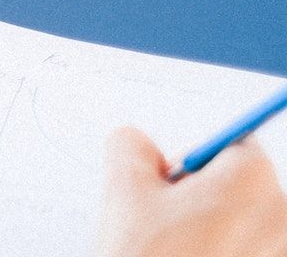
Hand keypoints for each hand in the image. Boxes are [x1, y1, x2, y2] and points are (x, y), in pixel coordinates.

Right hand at [94, 126, 286, 256]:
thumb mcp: (121, 190)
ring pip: (250, 226)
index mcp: (250, 178)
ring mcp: (282, 249)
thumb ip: (131, 147)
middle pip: (245, 188)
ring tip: (182, 255)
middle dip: (209, 201)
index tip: (175, 187)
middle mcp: (282, 213)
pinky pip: (254, 252)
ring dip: (221, 234)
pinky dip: (231, 256)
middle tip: (169, 229)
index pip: (232, 146)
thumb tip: (139, 146)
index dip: (196, 165)